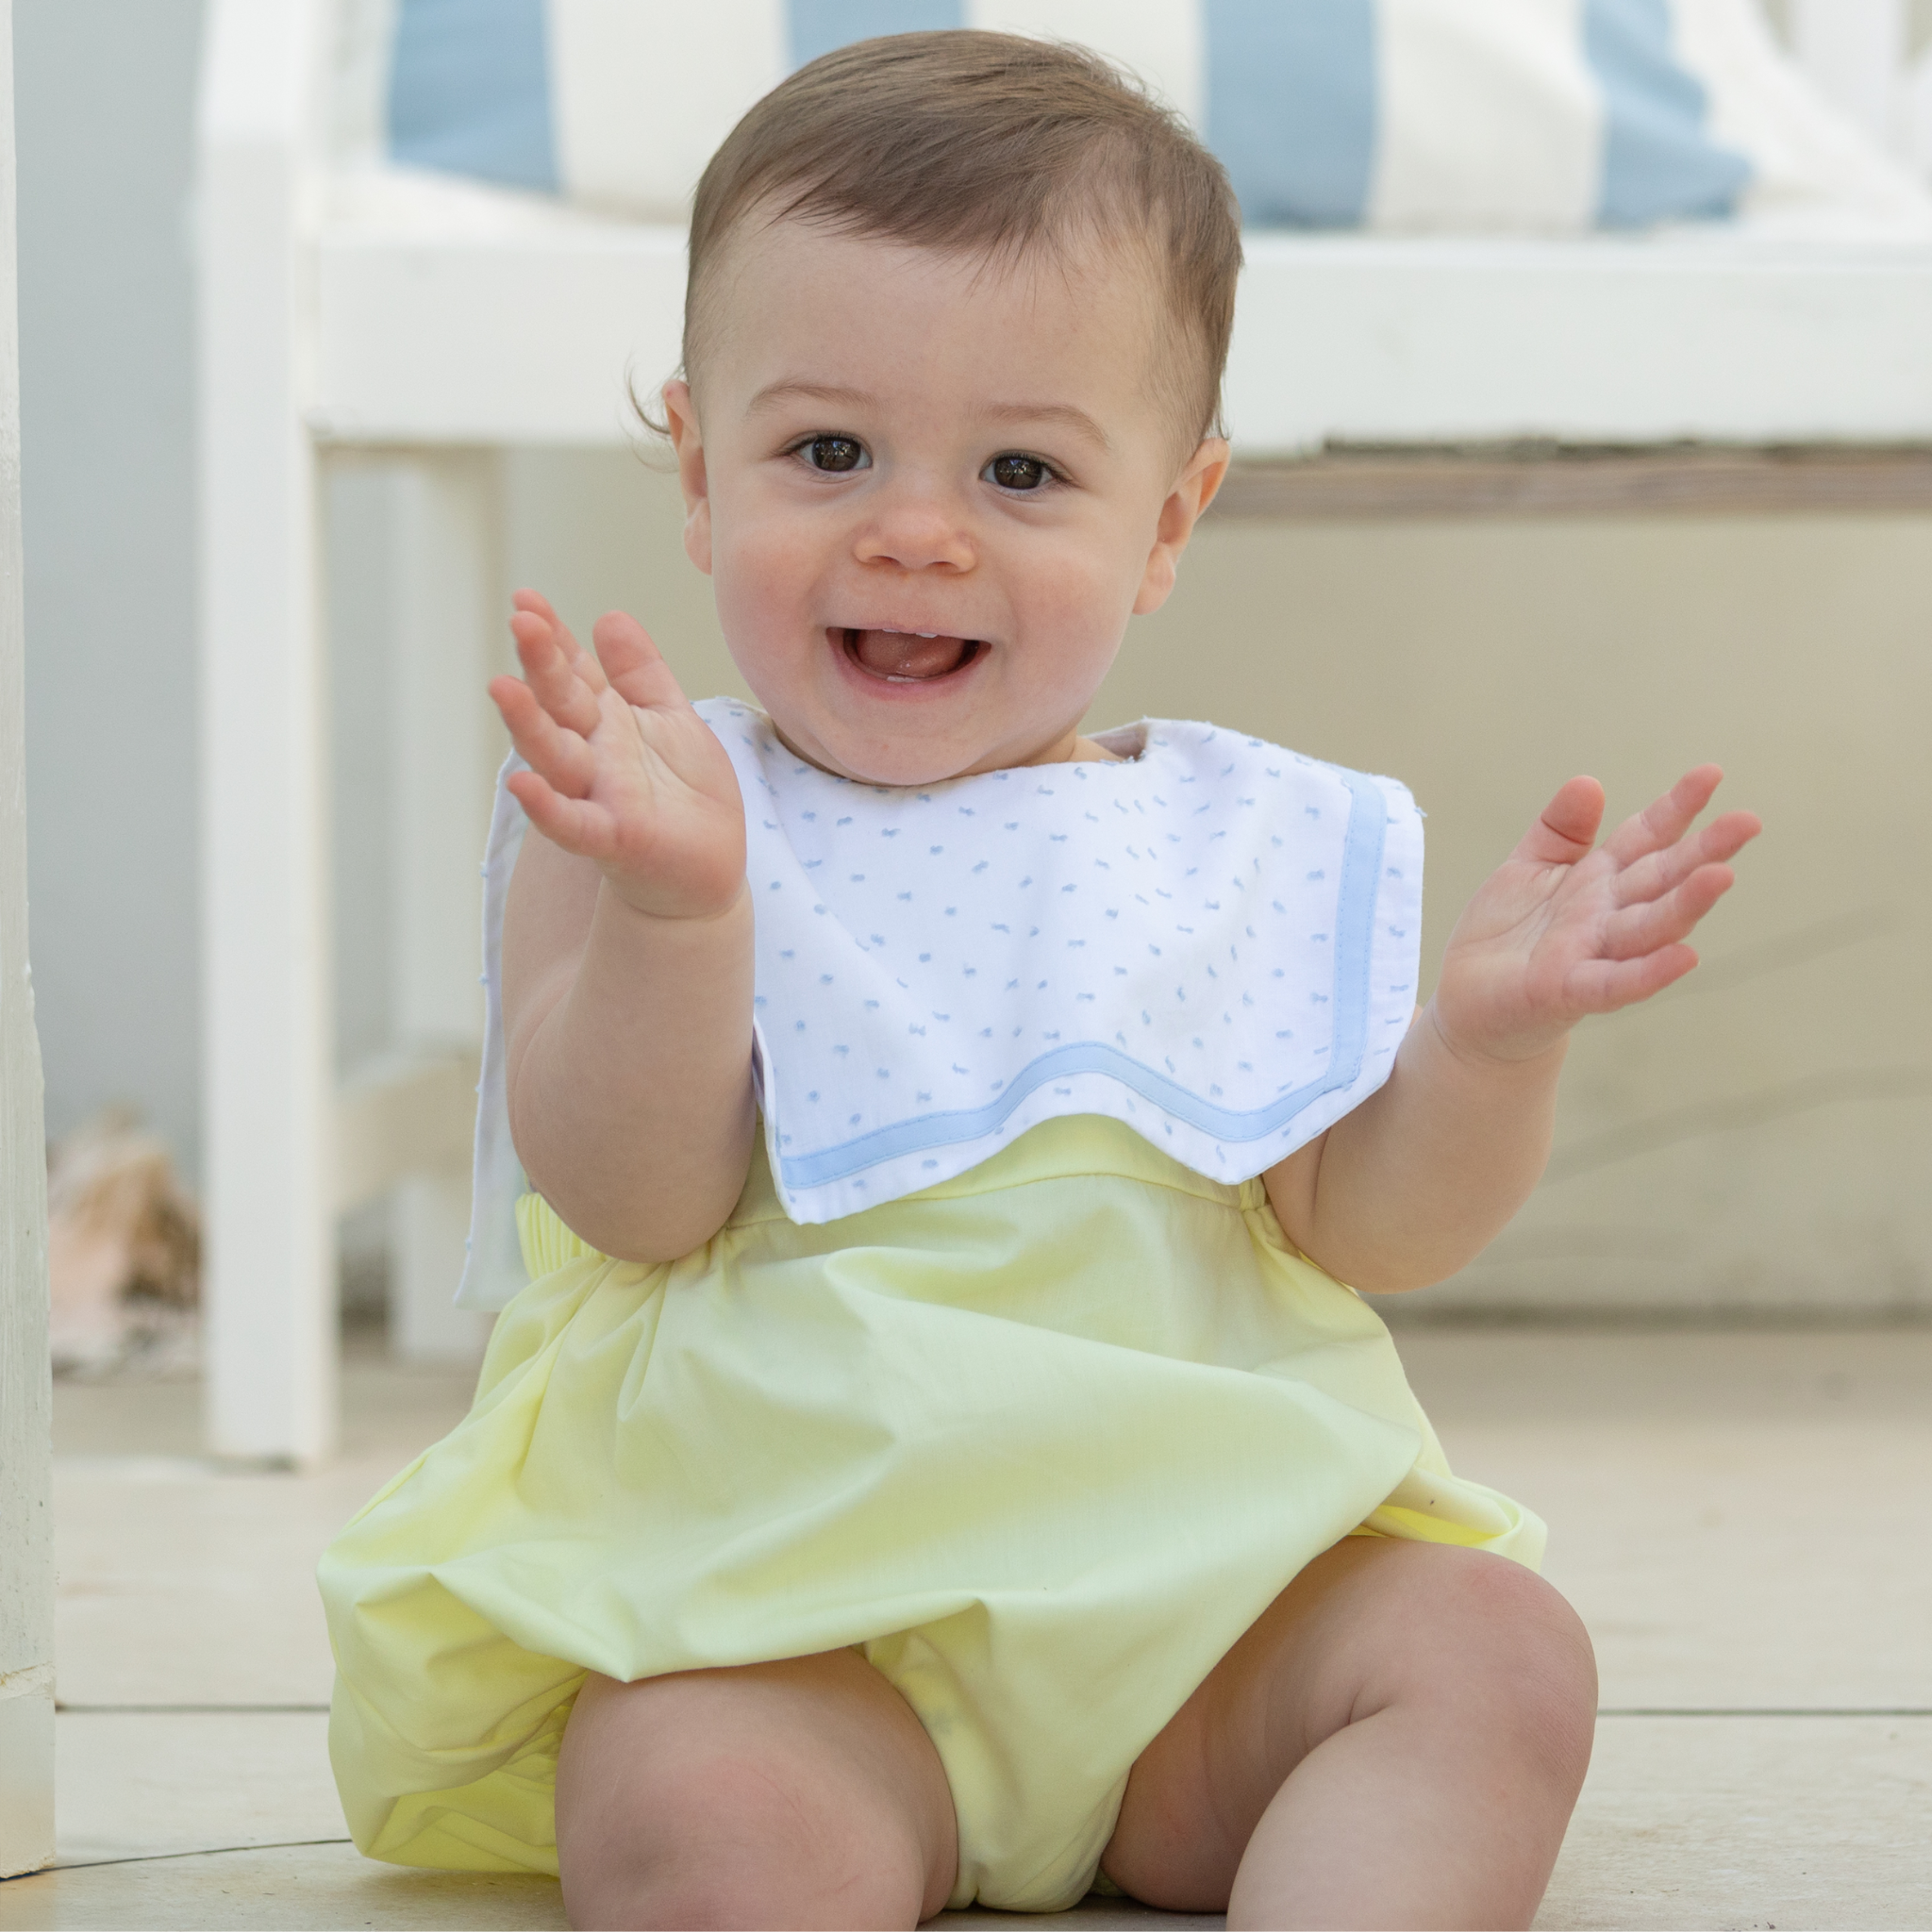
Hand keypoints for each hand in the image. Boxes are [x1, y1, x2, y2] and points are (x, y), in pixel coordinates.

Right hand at [488, 589, 746, 920]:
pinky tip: (523, 784)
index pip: (572, 672)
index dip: (551, 638)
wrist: (708, 867)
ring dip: (529, 725)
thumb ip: (640, 672)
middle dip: (542, 664)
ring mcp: (597, 795)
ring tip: (504, 687)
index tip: (526, 599)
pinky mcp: (613, 838)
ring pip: (556, 756)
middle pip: (560, 704)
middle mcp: (593, 754)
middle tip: (522, 621)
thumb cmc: (685, 793)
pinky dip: (548, 808)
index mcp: (606, 720)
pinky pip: (573, 824)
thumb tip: (607, 617)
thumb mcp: (670, 718)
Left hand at [1430, 767, 1760, 1064]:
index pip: (1646, 837)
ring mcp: (1593, 953)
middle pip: (1661, 878)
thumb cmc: (1506, 932)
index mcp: (1600, 878)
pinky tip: (1685, 958)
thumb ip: (1561, 829)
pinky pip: (1613, 982)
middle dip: (1704, 851)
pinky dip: (1647, 972)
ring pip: (1648, 927)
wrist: (1469, 999)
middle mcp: (1607, 914)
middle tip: (1747, 821)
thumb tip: (1589, 782)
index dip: (1677, 807)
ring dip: (1686, 905)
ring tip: (1721, 876)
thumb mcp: (1529, 866)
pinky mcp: (1568, 991)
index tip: (1711, 773)